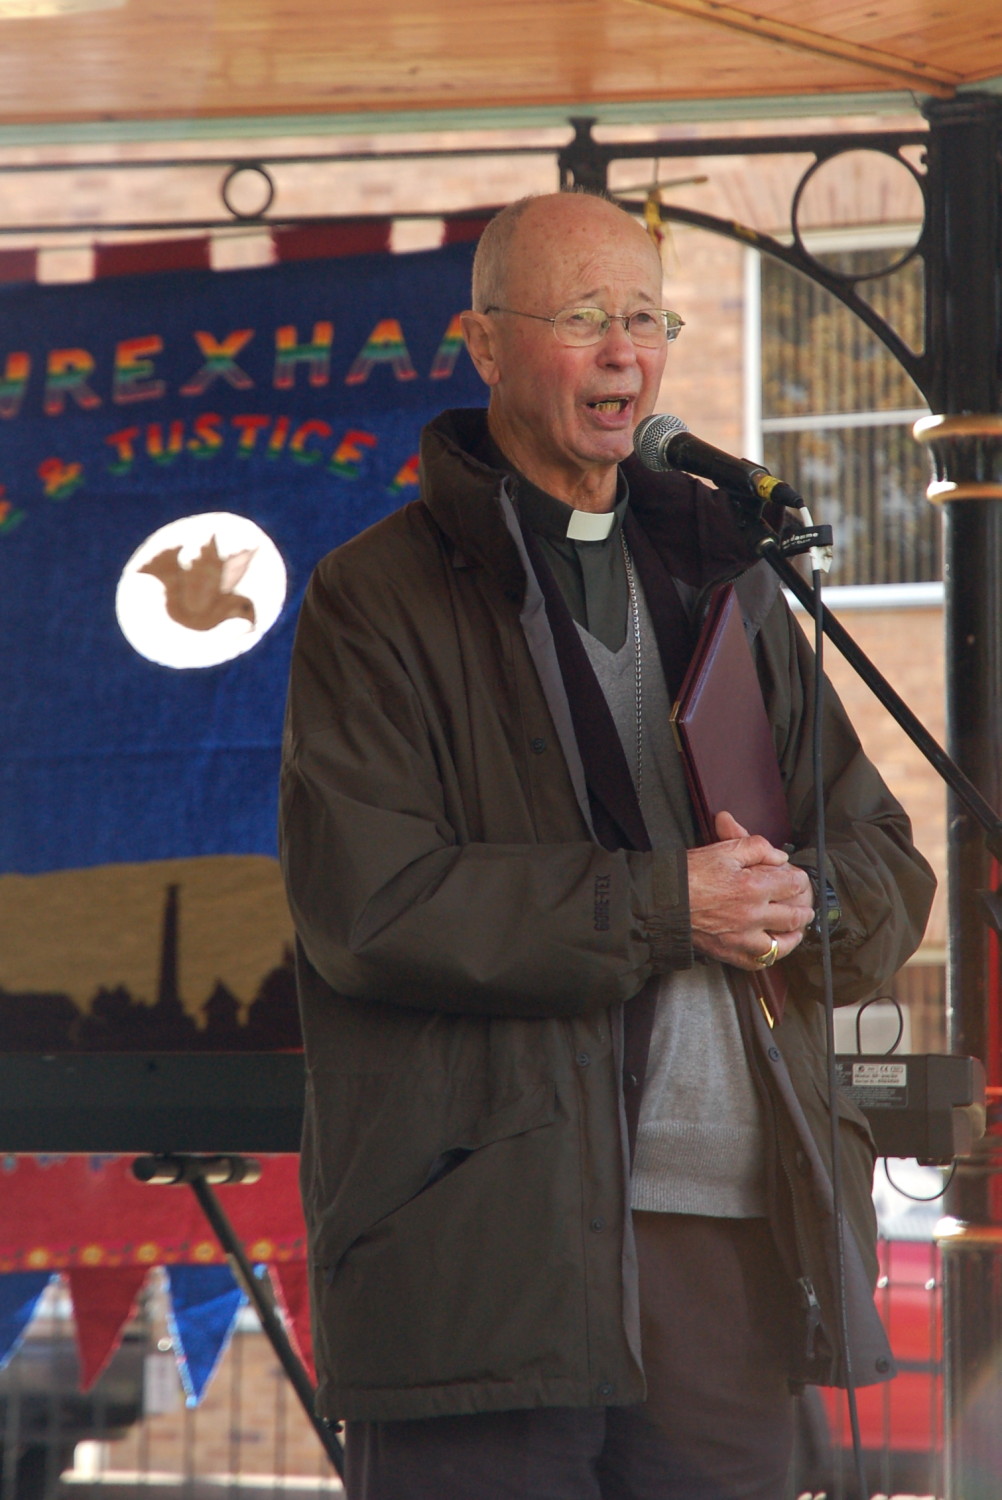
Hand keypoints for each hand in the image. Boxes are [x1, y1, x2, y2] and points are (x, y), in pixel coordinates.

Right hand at [687, 811, 814, 970]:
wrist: (662, 902)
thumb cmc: (689, 875)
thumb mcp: (723, 849)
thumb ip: (756, 848)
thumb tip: (779, 857)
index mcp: (753, 887)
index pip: (793, 884)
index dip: (798, 879)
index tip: (794, 878)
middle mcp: (753, 916)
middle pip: (795, 915)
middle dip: (803, 907)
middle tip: (804, 905)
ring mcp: (743, 938)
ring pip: (783, 944)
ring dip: (794, 935)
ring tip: (795, 927)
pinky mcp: (731, 953)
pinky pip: (760, 961)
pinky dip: (770, 955)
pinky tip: (771, 946)